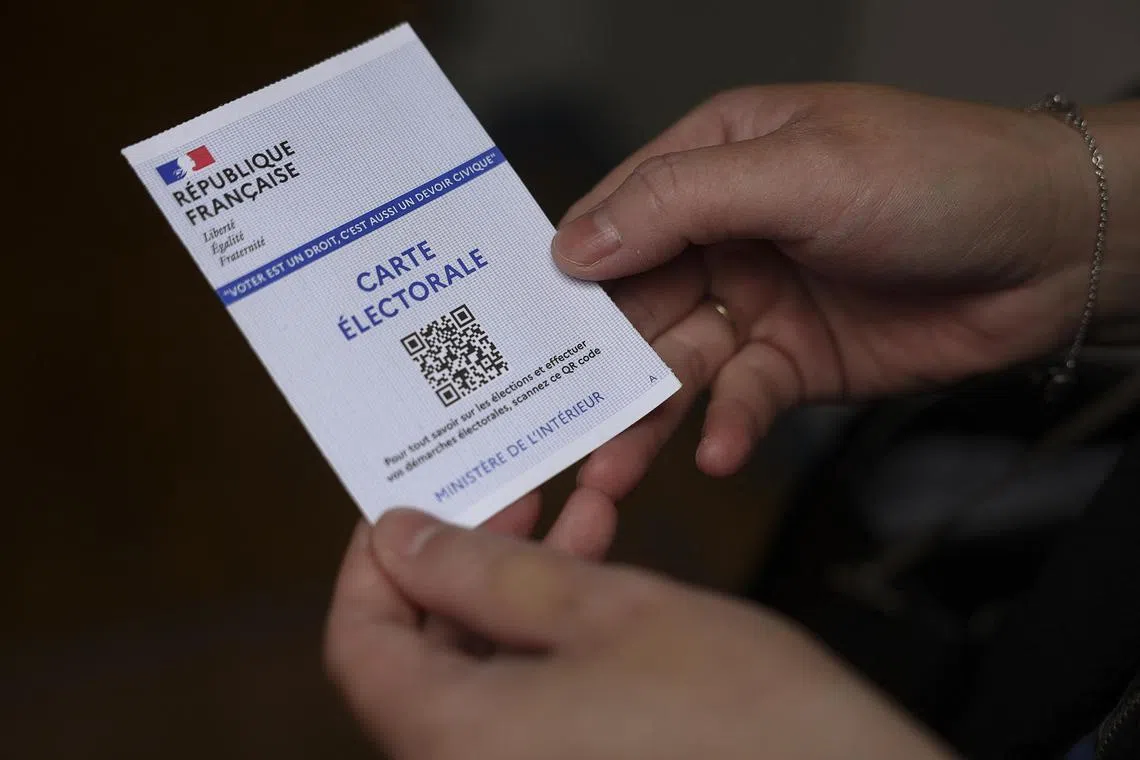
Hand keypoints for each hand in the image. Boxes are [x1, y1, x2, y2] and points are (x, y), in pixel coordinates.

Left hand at [326, 509, 955, 759]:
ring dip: (514, 592)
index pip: (358, 641)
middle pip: (415, 658)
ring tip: (571, 516)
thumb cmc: (743, 718)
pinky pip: (525, 709)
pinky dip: (548, 642)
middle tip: (510, 494)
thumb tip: (401, 538)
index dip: (374, 562)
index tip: (416, 503)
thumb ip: (489, 572)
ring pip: (478, 676)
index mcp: (452, 739)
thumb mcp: (608, 610)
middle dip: (461, 564)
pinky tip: (598, 581)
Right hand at [544, 85, 1139, 552]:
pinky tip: (714, 455)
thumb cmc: (936, 176)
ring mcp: (760, 302)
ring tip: (608, 470)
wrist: (1055, 249)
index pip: (617, 216)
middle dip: (595, 365)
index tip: (517, 332)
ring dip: (644, 416)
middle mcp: (725, 232)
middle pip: (635, 304)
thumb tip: (574, 243)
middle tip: (551, 425)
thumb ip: (679, 203)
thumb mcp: (798, 172)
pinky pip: (743, 401)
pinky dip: (727, 428)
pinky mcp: (796, 364)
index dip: (567, 272)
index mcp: (714, 161)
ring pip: (678, 364)